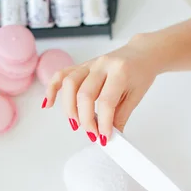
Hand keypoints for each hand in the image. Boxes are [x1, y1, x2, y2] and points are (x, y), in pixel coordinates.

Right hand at [44, 35, 159, 142]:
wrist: (142, 53)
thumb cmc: (140, 73)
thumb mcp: (136, 96)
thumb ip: (120, 116)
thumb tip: (107, 136)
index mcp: (120, 71)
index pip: (106, 101)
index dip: (103, 123)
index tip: (104, 137)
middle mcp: (102, 65)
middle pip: (85, 94)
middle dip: (85, 119)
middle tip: (92, 134)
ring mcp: (89, 64)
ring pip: (69, 84)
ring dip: (69, 108)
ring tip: (76, 124)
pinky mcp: (81, 65)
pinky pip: (61, 75)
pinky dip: (52, 89)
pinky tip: (49, 104)